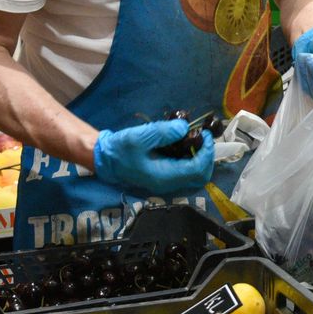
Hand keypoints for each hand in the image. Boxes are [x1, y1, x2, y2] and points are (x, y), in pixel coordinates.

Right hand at [91, 120, 214, 196]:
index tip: (205, 134)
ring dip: (201, 159)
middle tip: (204, 138)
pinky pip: (186, 173)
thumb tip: (184, 128)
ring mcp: (167, 183)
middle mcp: (168, 184)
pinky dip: (192, 160)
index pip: (197, 169)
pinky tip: (186, 145)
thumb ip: (163, 132)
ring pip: (195, 177)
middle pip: (201, 177)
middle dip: (207, 157)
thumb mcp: (139, 137)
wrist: (105, 160)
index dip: (206, 152)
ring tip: (197, 140)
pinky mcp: (164, 178)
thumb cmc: (120, 149)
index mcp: (164, 177)